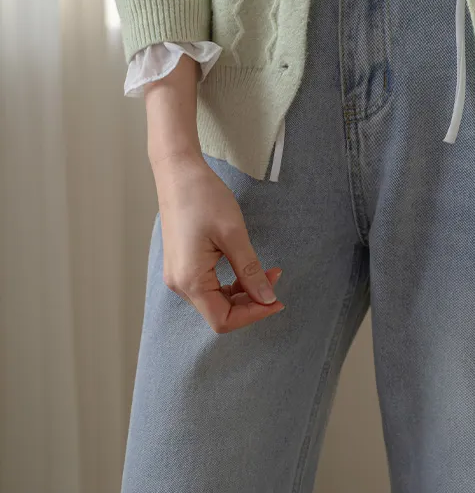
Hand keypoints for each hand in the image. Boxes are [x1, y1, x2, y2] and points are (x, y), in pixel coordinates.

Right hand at [152, 153, 284, 334]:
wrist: (178, 173)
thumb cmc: (203, 198)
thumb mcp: (233, 234)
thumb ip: (250, 270)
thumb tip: (267, 299)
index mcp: (190, 280)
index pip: (223, 320)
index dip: (253, 315)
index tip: (277, 300)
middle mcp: (180, 283)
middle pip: (219, 313)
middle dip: (251, 302)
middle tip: (275, 277)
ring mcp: (178, 274)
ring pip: (215, 300)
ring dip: (243, 291)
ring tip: (266, 271)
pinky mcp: (182, 265)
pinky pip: (208, 286)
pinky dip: (230, 282)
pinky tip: (246, 267)